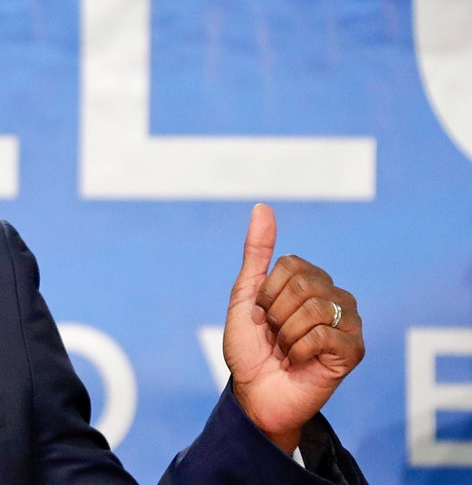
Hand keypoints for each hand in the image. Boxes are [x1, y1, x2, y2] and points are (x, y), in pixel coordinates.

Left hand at [222, 203, 364, 453]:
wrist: (254, 393)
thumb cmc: (250, 347)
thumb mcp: (245, 295)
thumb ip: (257, 252)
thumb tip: (262, 206)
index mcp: (311, 281)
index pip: (291, 264)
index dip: (266, 292)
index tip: (261, 314)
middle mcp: (336, 297)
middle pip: (304, 285)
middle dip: (276, 314)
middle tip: (274, 335)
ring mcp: (349, 324)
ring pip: (315, 309)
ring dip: (286, 334)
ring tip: (286, 349)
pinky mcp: (354, 351)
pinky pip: (324, 336)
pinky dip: (299, 350)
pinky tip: (299, 361)